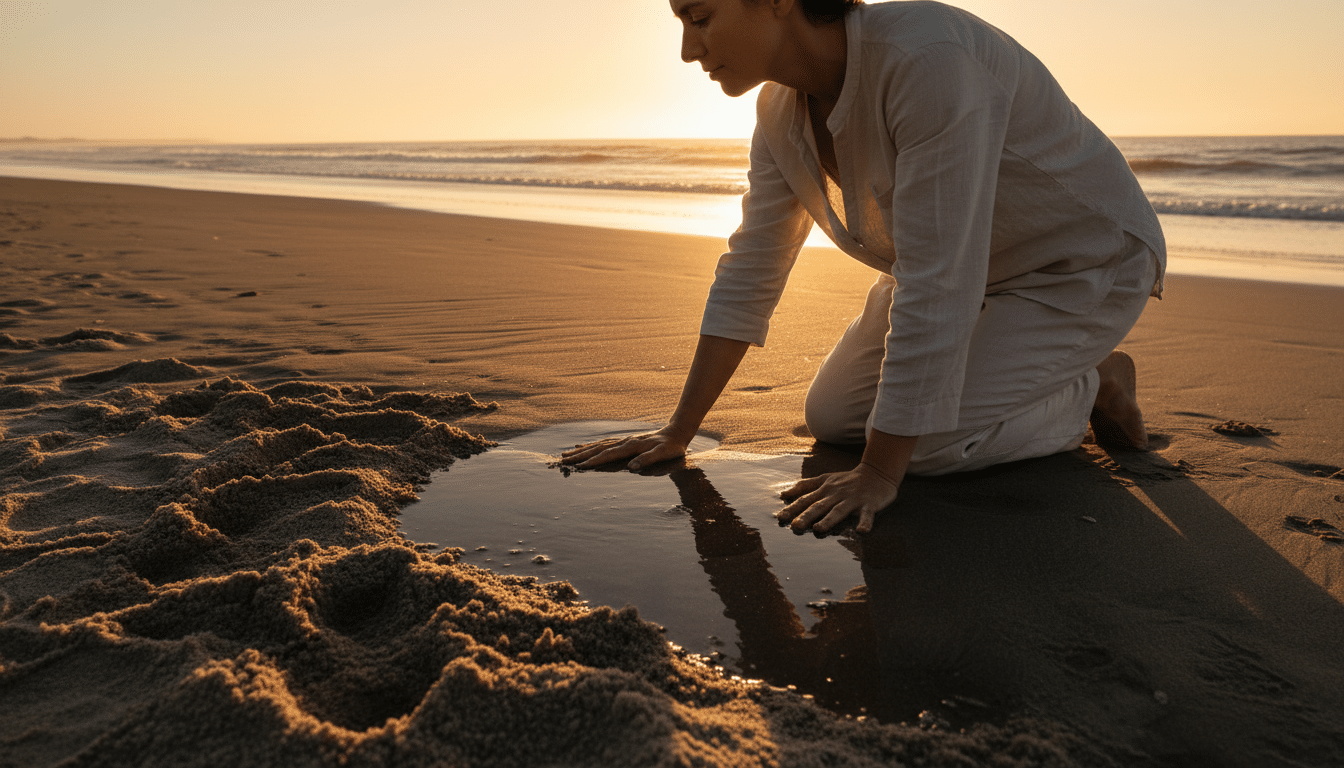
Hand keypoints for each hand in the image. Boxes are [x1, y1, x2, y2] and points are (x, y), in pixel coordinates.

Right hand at [559, 427, 690, 470]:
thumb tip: (631, 467)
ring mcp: (622, 440)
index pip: (608, 454)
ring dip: (582, 450)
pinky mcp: (623, 440)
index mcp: (631, 446)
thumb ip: (648, 459)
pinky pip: (603, 443)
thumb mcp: (664, 454)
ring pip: (598, 445)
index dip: (593, 461)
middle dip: (580, 455)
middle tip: (564, 461)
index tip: (579, 467)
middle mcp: (624, 441)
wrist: (676, 432)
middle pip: (598, 448)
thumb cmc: (671, 446)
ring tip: (566, 454)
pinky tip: (581, 447)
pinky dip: (590, 445)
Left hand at [776, 462, 900, 534]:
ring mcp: (853, 499)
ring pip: (839, 510)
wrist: (877, 472)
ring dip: (829, 520)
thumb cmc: (848, 479)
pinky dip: (865, 523)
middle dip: (806, 515)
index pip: (806, 499)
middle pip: (819, 506)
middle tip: (795, 526)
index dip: (792, 508)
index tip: (780, 518)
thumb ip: (805, 486)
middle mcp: (836, 494)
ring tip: (818, 529)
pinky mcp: (869, 504)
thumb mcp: (825, 479)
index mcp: (825, 489)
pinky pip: (867, 515)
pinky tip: (861, 531)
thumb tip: (783, 494)